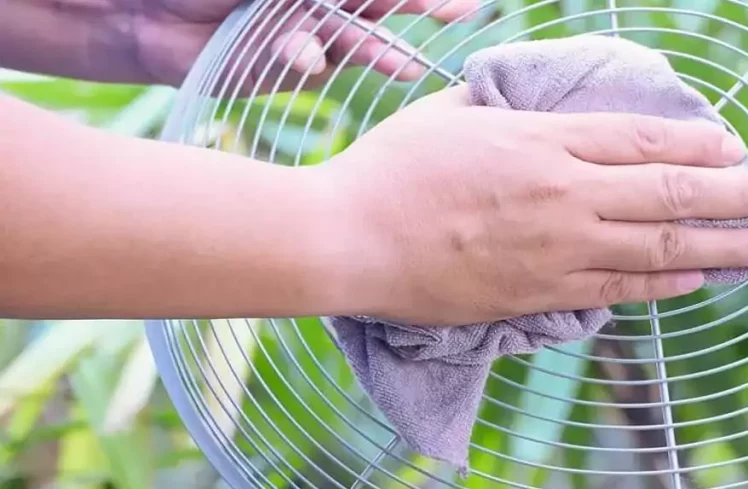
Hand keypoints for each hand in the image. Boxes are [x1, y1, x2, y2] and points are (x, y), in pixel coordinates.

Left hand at [103, 0, 476, 85]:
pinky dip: (307, 55)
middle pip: (380, 8)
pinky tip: (303, 54)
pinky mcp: (281, 71)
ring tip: (406, 67)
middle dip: (419, 9)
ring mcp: (304, 37)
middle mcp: (320, 4)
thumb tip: (339, 32)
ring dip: (378, 52)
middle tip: (458, 12)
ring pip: (352, 42)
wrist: (139, 10)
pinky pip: (307, 61)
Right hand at [308, 86, 747, 325]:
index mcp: (542, 140)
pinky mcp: (540, 294)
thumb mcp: (452, 115)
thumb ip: (508, 114)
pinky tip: (706, 280)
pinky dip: (671, 284)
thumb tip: (540, 114)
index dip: (700, 141)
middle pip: (673, 190)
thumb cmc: (388, 170)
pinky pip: (622, 289)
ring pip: (662, 248)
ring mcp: (557, 248)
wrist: (346, 238)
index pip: (643, 138)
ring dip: (727, 245)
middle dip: (745, 194)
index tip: (740, 147)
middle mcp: (564, 194)